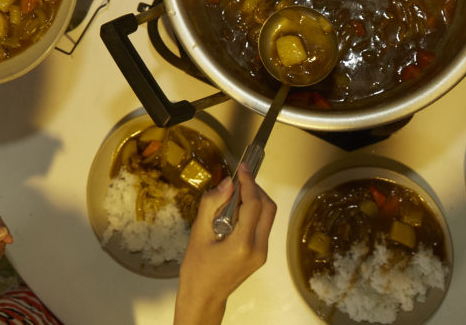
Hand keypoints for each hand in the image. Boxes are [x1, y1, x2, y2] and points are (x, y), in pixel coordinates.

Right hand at [174, 164, 276, 324]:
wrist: (203, 297)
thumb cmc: (197, 268)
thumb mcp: (198, 233)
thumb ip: (212, 205)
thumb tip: (227, 183)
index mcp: (242, 244)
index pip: (253, 204)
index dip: (249, 182)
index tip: (242, 167)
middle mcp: (258, 249)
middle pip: (268, 208)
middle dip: (255, 189)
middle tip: (238, 181)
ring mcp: (262, 253)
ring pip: (268, 216)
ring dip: (256, 200)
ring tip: (234, 196)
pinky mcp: (261, 255)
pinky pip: (263, 226)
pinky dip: (254, 213)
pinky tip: (236, 212)